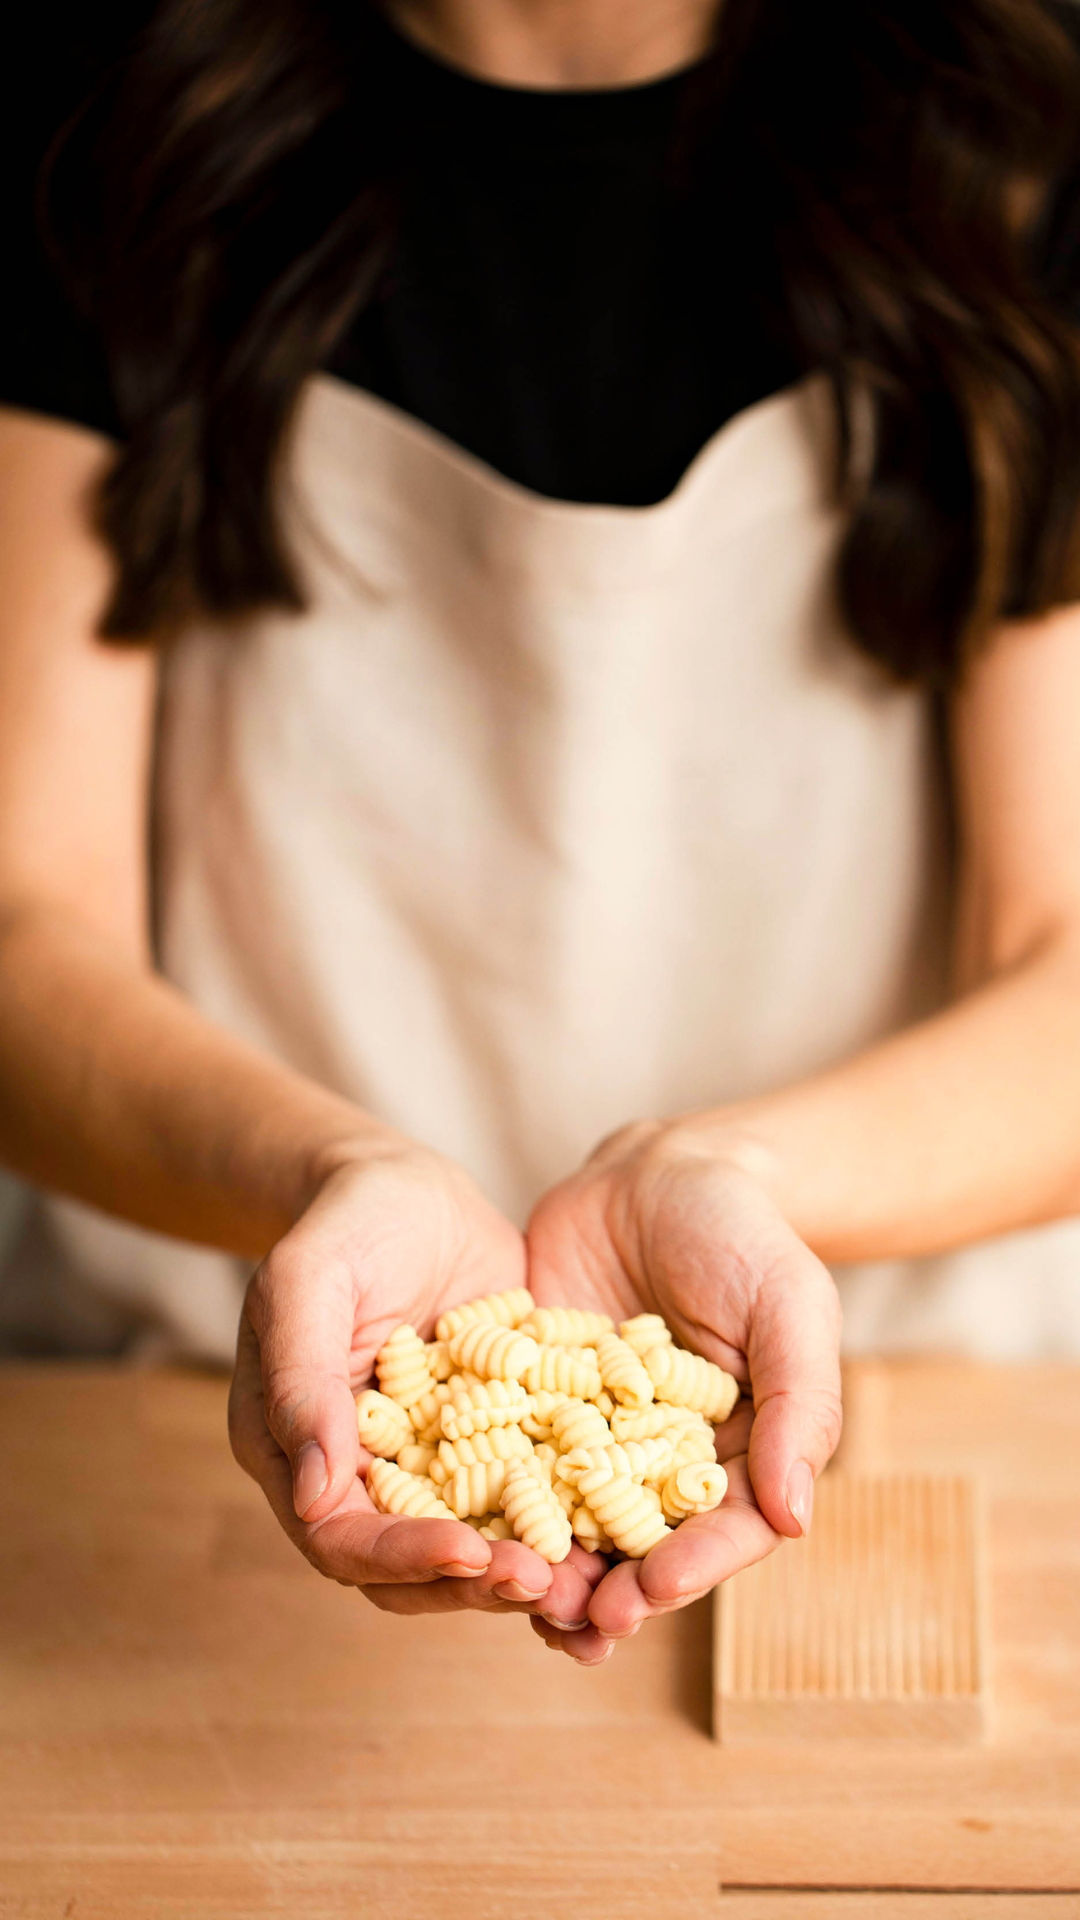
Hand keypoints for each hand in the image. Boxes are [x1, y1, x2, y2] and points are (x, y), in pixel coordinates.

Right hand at [228, 1141, 605, 1628]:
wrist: (410, 1188)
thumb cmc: (347, 1223)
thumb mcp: (310, 1281)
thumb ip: (303, 1379)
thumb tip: (313, 1495)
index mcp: (296, 1453)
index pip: (340, 1537)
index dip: (403, 1556)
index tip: (471, 1554)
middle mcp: (361, 1477)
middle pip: (409, 1568)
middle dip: (476, 1583)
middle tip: (546, 1584)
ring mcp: (430, 1467)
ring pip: (472, 1548)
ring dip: (525, 1572)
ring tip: (589, 1581)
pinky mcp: (492, 1445)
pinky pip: (524, 1501)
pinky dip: (564, 1525)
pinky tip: (618, 1533)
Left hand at [524, 1121, 842, 1660]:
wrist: (652, 1173)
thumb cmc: (742, 1233)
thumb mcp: (788, 1303)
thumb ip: (797, 1405)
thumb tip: (796, 1520)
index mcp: (737, 1455)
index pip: (723, 1530)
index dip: (692, 1568)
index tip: (655, 1590)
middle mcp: (661, 1466)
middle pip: (642, 1548)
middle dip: (611, 1592)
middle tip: (576, 1622)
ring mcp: (589, 1443)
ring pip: (569, 1525)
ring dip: (546, 1570)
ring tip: (515, 1597)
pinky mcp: (527, 1410)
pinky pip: (505, 1465)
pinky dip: (485, 1502)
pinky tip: (457, 1526)